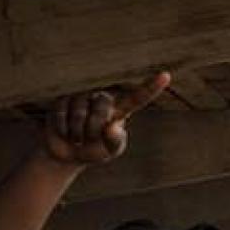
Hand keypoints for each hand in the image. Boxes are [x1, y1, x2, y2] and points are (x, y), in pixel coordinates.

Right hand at [43, 72, 169, 164]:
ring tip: (78, 136)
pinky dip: (63, 129)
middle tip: (89, 138)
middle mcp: (104, 97)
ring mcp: (83, 95)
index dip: (151, 87)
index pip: (138, 97)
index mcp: (121, 109)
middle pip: (101, 108)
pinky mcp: (63, 98)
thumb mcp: (110, 150)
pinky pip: (62, 114)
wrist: (68, 152)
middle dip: (93, 129)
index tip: (166, 76)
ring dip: (77, 132)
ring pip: (80, 112)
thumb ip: (115, 141)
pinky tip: (65, 131)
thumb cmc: (95, 150)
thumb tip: (112, 127)